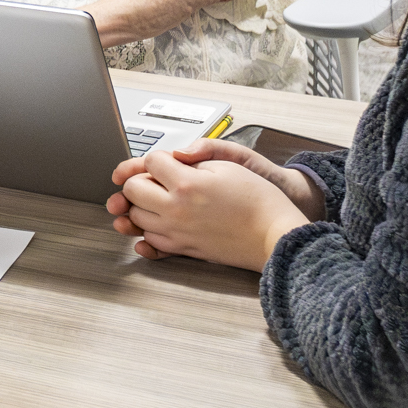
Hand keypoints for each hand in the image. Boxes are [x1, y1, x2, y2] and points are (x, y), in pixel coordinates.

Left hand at [105, 144, 314, 271]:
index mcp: (186, 184)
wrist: (275, 235)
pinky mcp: (183, 249)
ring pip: (136, 218)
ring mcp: (176, 233)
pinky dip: (149, 231)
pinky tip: (158, 223)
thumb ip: (193, 160)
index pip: (150, 162)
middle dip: (140, 180)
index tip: (167, 162)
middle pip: (132, 191)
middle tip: (156, 180)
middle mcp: (175, 210)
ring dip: (142, 206)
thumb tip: (171, 158)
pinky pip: (150, 242)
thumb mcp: (228, 165)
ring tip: (159, 200)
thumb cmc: (258, 200)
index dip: (158, 158)